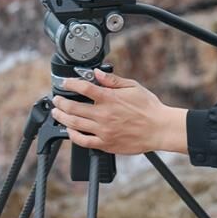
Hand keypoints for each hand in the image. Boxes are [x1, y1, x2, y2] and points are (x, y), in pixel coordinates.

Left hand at [52, 70, 187, 154]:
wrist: (159, 129)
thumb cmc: (149, 108)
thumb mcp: (133, 87)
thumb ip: (112, 80)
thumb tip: (97, 73)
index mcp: (110, 98)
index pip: (83, 88)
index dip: (70, 83)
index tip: (65, 82)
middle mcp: (104, 115)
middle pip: (73, 107)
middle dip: (60, 102)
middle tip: (57, 99)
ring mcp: (103, 131)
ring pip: (74, 124)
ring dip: (62, 117)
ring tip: (57, 112)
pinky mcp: (106, 144)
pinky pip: (83, 141)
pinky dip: (73, 136)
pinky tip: (69, 131)